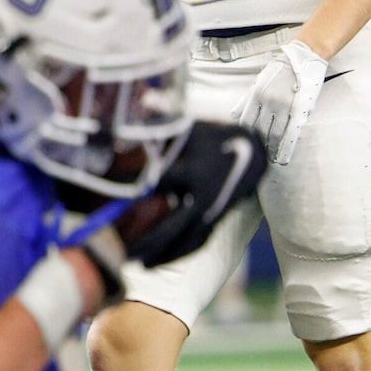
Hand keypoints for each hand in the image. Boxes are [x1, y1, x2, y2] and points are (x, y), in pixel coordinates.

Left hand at [123, 120, 264, 268]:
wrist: (258, 148)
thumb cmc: (217, 134)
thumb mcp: (191, 127)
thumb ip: (163, 121)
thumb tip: (138, 105)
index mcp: (195, 172)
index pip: (160, 182)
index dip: (135, 187)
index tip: (112, 197)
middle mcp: (204, 196)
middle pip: (173, 228)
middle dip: (150, 244)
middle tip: (126, 256)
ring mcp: (213, 210)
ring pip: (188, 241)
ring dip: (165, 255)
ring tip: (141, 266)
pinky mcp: (219, 217)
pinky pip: (199, 240)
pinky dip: (181, 252)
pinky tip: (162, 260)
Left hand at [235, 39, 326, 165]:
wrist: (303, 59)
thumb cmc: (280, 70)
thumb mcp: (259, 82)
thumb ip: (246, 100)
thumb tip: (233, 115)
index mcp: (257, 95)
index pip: (246, 121)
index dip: (245, 135)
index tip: (246, 144)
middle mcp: (268, 101)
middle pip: (259, 130)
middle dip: (259, 145)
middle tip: (259, 156)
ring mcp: (284, 106)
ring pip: (274, 134)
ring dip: (271, 149)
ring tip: (271, 159)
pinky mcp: (299, 109)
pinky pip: (291, 132)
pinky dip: (286, 147)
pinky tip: (283, 157)